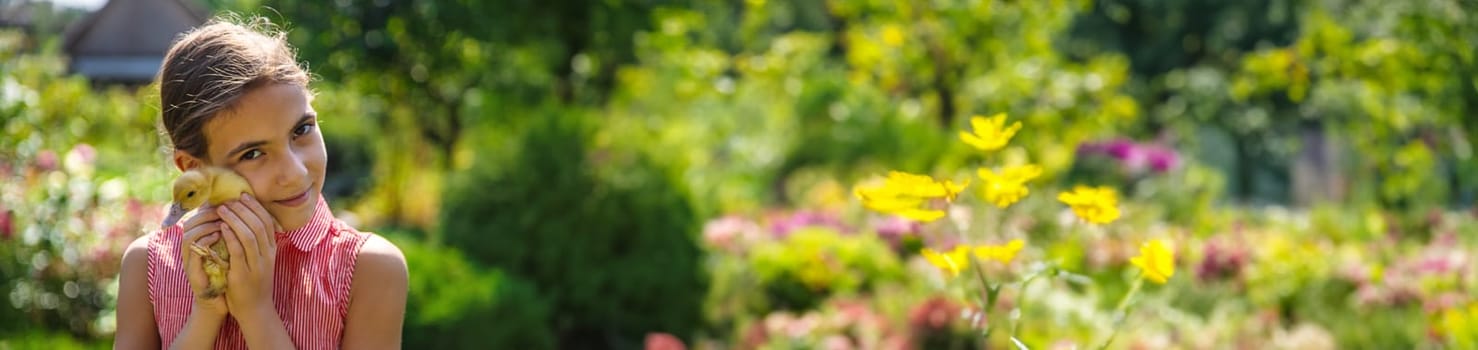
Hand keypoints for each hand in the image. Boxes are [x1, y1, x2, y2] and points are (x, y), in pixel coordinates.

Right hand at [179, 205, 227, 317]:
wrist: (222, 303)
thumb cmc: (228, 275)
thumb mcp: (231, 252)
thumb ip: (231, 235)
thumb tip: (243, 214)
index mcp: (200, 242)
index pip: (199, 217)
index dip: (212, 207)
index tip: (229, 202)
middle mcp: (191, 250)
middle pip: (191, 222)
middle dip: (208, 213)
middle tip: (225, 207)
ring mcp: (189, 261)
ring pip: (189, 234)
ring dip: (206, 225)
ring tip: (223, 221)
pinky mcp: (192, 272)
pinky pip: (193, 252)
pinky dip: (205, 241)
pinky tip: (217, 235)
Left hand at [217, 194, 280, 320]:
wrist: (255, 310)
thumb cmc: (254, 284)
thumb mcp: (260, 261)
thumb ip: (257, 244)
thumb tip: (248, 223)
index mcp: (272, 250)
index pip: (267, 222)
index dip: (256, 207)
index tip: (243, 195)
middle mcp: (267, 255)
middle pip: (259, 225)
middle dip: (244, 209)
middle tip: (230, 199)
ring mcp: (257, 265)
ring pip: (250, 235)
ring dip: (235, 219)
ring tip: (222, 209)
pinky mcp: (244, 274)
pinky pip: (238, 251)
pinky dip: (231, 237)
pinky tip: (222, 227)